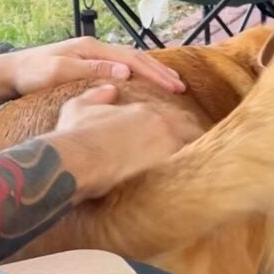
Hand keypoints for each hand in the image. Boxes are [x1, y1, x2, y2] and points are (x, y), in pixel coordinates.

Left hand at [0, 37, 183, 97]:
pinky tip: (142, 81)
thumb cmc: (32, 74)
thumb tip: (126, 72)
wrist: (10, 73)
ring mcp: (90, 55)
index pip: (131, 59)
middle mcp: (93, 48)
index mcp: (91, 48)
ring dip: (149, 71)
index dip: (154, 73)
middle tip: (181, 86)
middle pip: (133, 57)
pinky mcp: (85, 64)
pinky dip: (136, 73)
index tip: (174, 87)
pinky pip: (118, 66)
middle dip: (158, 71)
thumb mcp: (60, 72)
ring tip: (169, 82)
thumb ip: (92, 71)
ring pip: (128, 60)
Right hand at [49, 84, 201, 199]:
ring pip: (194, 148)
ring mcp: (166, 146)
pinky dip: (192, 174)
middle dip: (194, 137)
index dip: (176, 126)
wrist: (76, 160)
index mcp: (142, 110)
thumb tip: (109, 89)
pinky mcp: (167, 168)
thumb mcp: (78, 106)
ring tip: (198, 169)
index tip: (177, 134)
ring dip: (196, 154)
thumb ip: (97, 95)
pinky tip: (193, 183)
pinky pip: (190, 171)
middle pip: (191, 129)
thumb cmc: (75, 135)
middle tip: (196, 149)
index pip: (171, 115)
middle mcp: (159, 124)